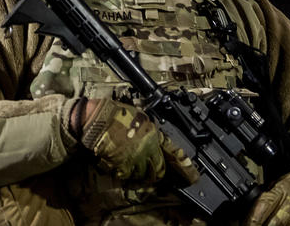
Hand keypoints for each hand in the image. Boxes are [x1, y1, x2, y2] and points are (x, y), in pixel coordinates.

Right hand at [73, 98, 197, 184]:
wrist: (96, 120)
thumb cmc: (116, 114)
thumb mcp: (140, 117)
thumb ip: (151, 131)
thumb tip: (156, 140)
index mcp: (153, 136)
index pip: (173, 154)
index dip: (184, 167)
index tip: (192, 176)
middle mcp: (146, 150)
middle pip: (158, 170)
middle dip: (156, 172)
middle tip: (153, 171)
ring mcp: (134, 160)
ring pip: (142, 175)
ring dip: (139, 172)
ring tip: (132, 164)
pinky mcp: (121, 167)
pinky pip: (127, 175)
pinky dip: (125, 172)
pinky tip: (120, 165)